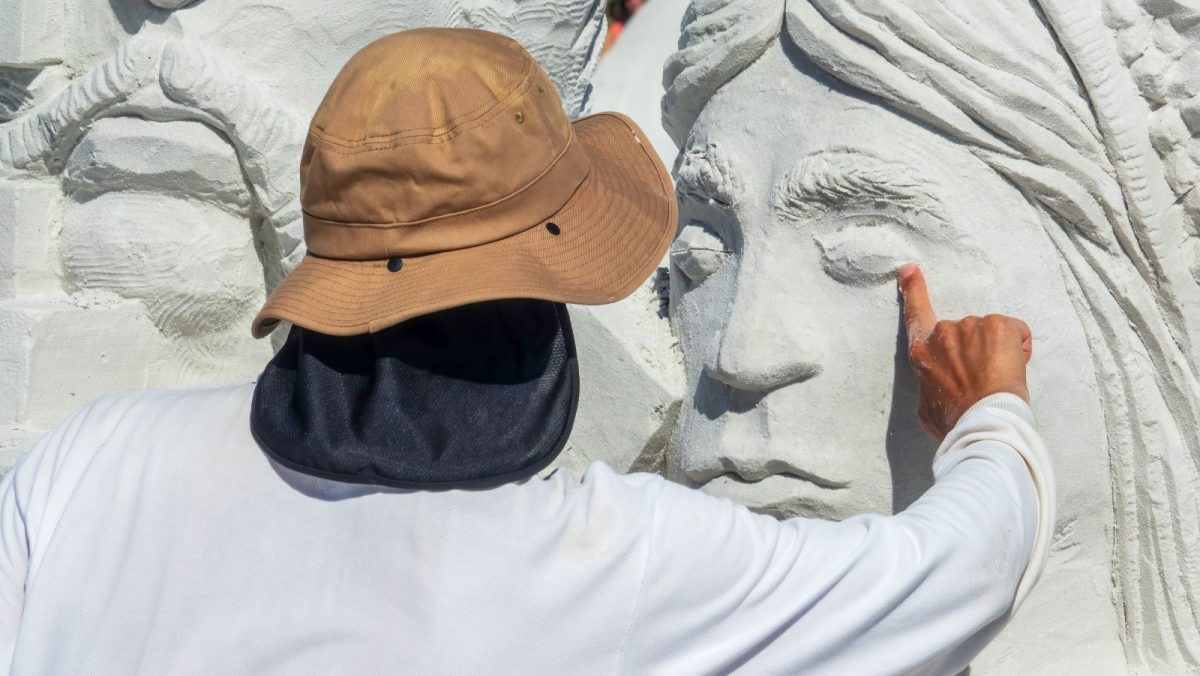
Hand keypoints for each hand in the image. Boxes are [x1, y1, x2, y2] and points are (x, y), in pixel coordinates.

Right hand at [898, 263, 1032, 439]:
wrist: (984, 421)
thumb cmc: (955, 421)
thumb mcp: (927, 408)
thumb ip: (930, 388)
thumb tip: (937, 391)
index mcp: (922, 352)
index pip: (916, 314)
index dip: (913, 290)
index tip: (910, 270)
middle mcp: (944, 332)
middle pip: (965, 334)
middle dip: (976, 351)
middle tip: (982, 380)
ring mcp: (972, 325)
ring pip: (991, 335)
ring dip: (997, 352)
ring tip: (998, 381)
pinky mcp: (1000, 325)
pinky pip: (1016, 334)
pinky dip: (1020, 350)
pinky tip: (1013, 372)